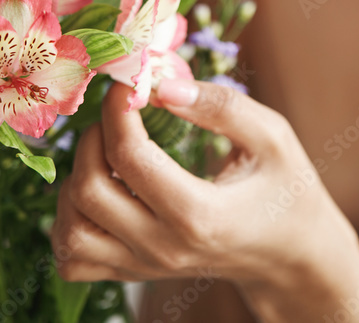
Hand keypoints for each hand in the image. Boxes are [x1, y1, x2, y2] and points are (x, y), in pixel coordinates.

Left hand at [50, 79, 358, 321]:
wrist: (288, 254)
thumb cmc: (284, 189)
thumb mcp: (273, 137)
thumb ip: (221, 106)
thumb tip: (161, 86)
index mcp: (200, 215)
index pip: (129, 158)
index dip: (117, 110)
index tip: (129, 85)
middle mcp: (164, 248)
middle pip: (87, 191)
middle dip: (92, 139)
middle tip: (119, 115)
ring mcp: (144, 268)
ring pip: (69, 230)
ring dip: (75, 180)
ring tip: (110, 154)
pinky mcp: (132, 274)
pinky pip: (72, 257)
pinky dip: (71, 221)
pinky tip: (102, 193)